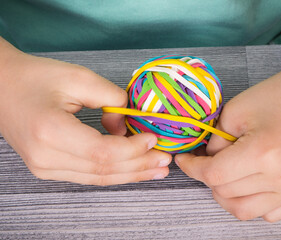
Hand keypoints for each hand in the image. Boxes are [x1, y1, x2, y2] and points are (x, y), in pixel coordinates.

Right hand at [0, 39, 170, 184]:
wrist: (2, 87)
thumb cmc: (36, 78)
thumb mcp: (78, 77)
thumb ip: (111, 98)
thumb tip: (129, 123)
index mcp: (50, 132)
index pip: (103, 152)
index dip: (133, 149)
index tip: (154, 138)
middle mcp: (46, 157)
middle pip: (104, 170)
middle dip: (139, 165)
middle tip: (165, 161)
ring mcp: (45, 167)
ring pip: (98, 178)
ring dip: (131, 174)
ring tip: (157, 170)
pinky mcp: (48, 168)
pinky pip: (88, 175)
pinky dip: (114, 172)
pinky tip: (134, 169)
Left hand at [175, 60, 280, 221]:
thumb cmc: (277, 96)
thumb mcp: (234, 111)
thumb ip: (214, 143)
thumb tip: (205, 162)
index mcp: (263, 153)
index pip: (213, 175)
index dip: (191, 168)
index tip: (184, 160)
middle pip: (225, 193)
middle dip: (207, 176)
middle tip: (205, 160)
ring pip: (243, 210)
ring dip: (226, 194)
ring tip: (225, 174)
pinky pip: (267, 214)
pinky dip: (251, 204)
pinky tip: (247, 184)